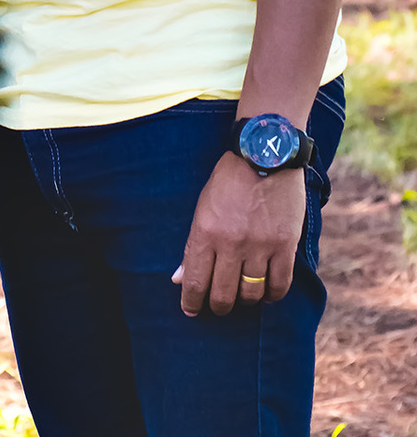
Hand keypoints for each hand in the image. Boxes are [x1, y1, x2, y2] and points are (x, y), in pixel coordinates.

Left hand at [172, 151, 306, 316]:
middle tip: (219, 306)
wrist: (266, 154)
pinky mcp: (285, 245)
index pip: (194, 279)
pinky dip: (271, 295)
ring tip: (242, 295)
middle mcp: (231, 242)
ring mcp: (260, 245)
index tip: (190, 310)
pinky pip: (279, 285)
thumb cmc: (229, 180)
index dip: (191, 301)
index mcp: (205, 231)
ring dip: (245, 300)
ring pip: (251, 294)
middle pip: (223, 293)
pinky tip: (266, 292)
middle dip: (218, 306)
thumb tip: (178, 278)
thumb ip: (193, 244)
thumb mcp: (203, 206)